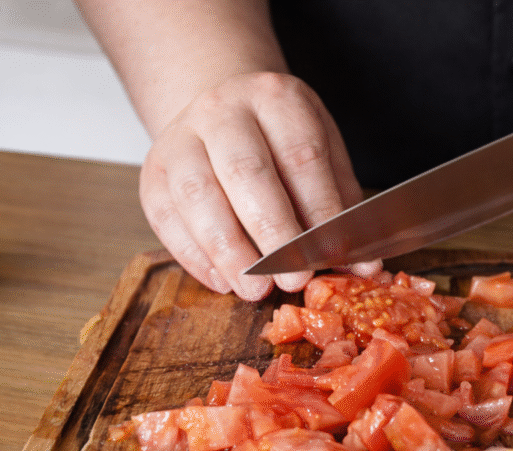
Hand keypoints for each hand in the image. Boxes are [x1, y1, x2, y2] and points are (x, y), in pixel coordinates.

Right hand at [139, 72, 381, 300]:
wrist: (223, 112)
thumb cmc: (281, 142)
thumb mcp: (323, 155)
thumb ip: (340, 208)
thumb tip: (360, 266)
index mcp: (276, 98)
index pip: (301, 156)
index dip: (319, 210)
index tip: (335, 255)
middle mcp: (222, 110)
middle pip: (245, 172)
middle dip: (273, 234)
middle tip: (294, 280)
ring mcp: (180, 139)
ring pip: (197, 196)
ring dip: (228, 252)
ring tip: (255, 290)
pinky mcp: (152, 172)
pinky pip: (166, 218)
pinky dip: (194, 257)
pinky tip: (223, 283)